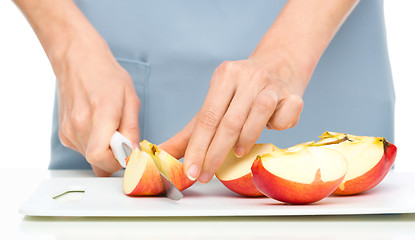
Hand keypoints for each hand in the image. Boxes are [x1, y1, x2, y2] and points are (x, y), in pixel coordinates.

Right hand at [55, 36, 139, 176]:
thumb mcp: (130, 99)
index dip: (117, 162)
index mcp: (100, 114)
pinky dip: (95, 145)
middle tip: (122, 139)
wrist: (78, 60)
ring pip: (91, 159)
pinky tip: (99, 127)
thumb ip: (132, 129)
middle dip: (115, 157)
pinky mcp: (64, 134)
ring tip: (109, 127)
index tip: (128, 153)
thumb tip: (133, 153)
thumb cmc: (106, 76)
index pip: (100, 157)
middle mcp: (80, 125)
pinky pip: (84, 151)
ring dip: (105, 151)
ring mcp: (69, 130)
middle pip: (98, 162)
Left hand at [161, 57, 304, 182]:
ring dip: (246, 140)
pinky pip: (286, 118)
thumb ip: (190, 133)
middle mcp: (247, 76)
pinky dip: (278, 128)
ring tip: (238, 153)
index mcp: (224, 76)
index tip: (191, 172)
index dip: (198, 148)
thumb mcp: (215, 105)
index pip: (207, 118)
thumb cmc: (242, 92)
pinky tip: (272, 127)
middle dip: (214, 155)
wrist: (280, 65)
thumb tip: (160, 153)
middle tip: (206, 176)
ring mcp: (272, 84)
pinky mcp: (293, 95)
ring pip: (258, 117)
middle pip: (228, 122)